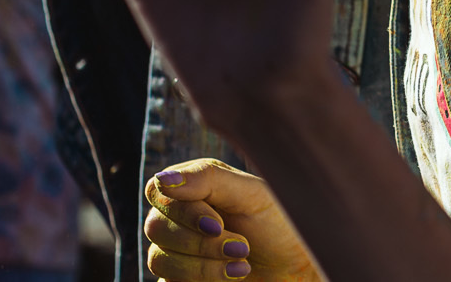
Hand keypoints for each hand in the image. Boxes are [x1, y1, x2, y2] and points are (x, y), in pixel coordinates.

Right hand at [145, 159, 322, 280]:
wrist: (295, 268)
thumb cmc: (277, 224)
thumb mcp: (251, 194)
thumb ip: (208, 179)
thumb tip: (162, 178)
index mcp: (192, 186)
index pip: (158, 191)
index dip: (183, 211)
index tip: (218, 224)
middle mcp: (178, 217)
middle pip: (155, 227)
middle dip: (199, 242)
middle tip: (241, 246)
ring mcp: (175, 251)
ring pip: (159, 259)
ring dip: (202, 266)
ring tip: (242, 266)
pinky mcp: (179, 279)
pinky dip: (201, 280)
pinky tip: (233, 277)